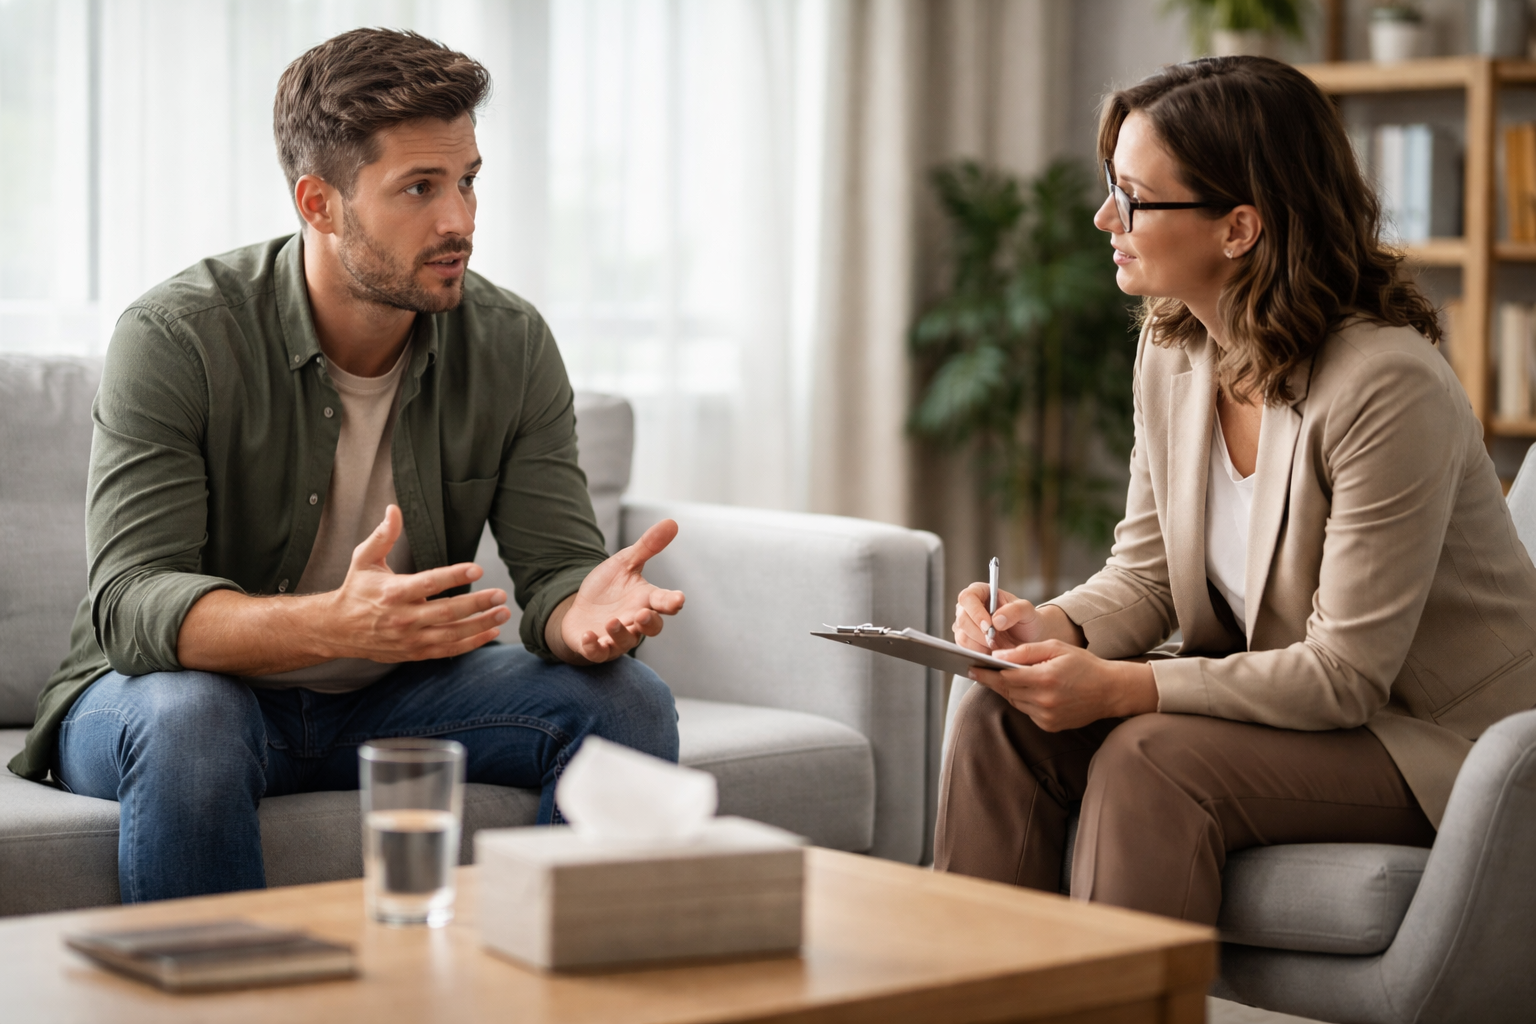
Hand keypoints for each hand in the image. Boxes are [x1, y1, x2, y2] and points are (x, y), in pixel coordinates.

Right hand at [318, 505, 510, 661]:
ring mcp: (410, 638)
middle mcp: (403, 618)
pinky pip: (448, 650)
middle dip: (476, 604)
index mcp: (392, 593)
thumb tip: (394, 509)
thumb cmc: (356, 590)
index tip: (477, 568)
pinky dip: (471, 643)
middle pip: (446, 612)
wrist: (338, 630)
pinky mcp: (415, 652)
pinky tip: (491, 631)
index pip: (428, 583)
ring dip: (480, 624)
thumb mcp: (364, 559)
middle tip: (500, 595)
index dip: (453, 576)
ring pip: (451, 634)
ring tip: (503, 612)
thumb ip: (383, 536)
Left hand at [551, 519, 685, 663]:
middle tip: (642, 614)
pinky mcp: (596, 647)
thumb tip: (672, 522)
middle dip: (649, 623)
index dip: (672, 602)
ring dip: (620, 633)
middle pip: (651, 628)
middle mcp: (635, 621)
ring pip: (626, 642)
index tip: (678, 600)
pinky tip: (589, 635)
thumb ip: (648, 546)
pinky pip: (598, 653)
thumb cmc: (608, 588)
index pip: (663, 603)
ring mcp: (616, 637)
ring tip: (612, 622)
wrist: (580, 609)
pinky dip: (594, 647)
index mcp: (645, 600)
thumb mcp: (625, 562)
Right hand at [953, 582, 1084, 651]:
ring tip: (997, 645)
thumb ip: (1015, 610)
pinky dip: (979, 653)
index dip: (975, 612)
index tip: (989, 626)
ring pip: (962, 637)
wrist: (1028, 639)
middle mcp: (969, 607)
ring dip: (980, 645)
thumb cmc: (1027, 620)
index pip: (967, 597)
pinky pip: (965, 649)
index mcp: (981, 592)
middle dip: (979, 633)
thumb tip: (996, 620)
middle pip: (962, 619)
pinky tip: (992, 651)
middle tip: (996, 640)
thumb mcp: (1027, 610)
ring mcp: (965, 625)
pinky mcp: (965, 641)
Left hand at [969, 640, 1156, 731]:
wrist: (1110, 691)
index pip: (1005, 678)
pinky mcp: (1050, 726)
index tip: (970, 667)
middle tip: (978, 670)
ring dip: (1007, 691)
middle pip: (1007, 691)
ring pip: (1015, 702)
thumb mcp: (1055, 648)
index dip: (986, 673)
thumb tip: (997, 656)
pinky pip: (1027, 711)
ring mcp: (1047, 717)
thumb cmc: (1084, 664)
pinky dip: (1022, 701)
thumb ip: (1025, 652)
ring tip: (999, 678)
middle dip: (992, 680)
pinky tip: (1025, 690)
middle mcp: (1045, 702)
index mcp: (1046, 679)